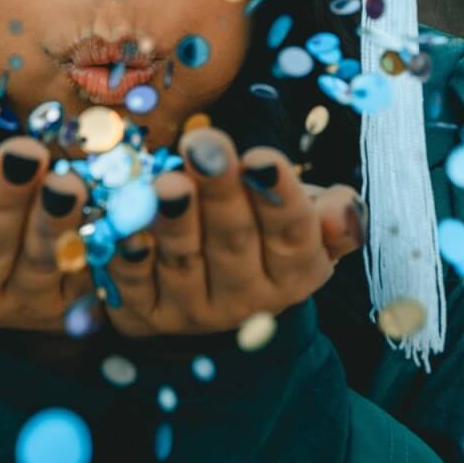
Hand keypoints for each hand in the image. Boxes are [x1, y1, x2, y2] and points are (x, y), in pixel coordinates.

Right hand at [0, 136, 89, 332]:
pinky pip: (83, 274)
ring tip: (67, 185)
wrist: (6, 267)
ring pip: (36, 262)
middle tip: (25, 155)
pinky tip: (106, 211)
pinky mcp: (66, 306)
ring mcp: (18, 303)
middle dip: (4, 198)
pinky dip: (95, 243)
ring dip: (53, 223)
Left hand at [104, 127, 363, 336]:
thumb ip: (334, 216)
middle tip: (206, 148)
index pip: (290, 233)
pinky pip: (133, 282)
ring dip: (174, 221)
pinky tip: (121, 222)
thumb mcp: (308, 222)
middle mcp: (247, 299)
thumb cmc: (265, 233)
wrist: (213, 292)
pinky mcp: (144, 314)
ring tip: (167, 183)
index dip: (277, 198)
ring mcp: (193, 310)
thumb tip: (341, 211)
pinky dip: (127, 253)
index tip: (261, 159)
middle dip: (220, 192)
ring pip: (184, 260)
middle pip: (233, 241)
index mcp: (295, 273)